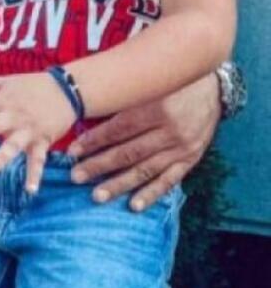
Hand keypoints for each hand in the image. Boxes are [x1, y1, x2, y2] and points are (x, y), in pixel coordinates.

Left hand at [0, 73, 74, 192]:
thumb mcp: (6, 81)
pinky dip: (35, 175)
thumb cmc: (34, 85)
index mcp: (3, 100)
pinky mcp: (43, 140)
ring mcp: (29, 129)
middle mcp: (14, 115)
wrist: (69, 88)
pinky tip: (30, 190)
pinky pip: (38, 159)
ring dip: (3, 156)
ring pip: (14, 144)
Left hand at [70, 76, 219, 209]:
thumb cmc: (173, 81)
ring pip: (146, 169)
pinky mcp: (191, 158)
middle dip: (99, 166)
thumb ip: (125, 97)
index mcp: (158, 106)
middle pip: (129, 152)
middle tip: (76, 176)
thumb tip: (86, 109)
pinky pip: (169, 180)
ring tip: (97, 195)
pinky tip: (134, 205)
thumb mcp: (151, 82)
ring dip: (119, 184)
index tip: (72, 151)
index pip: (120, 129)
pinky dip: (152, 194)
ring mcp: (183, 147)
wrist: (215, 88)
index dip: (94, 141)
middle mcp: (171, 130)